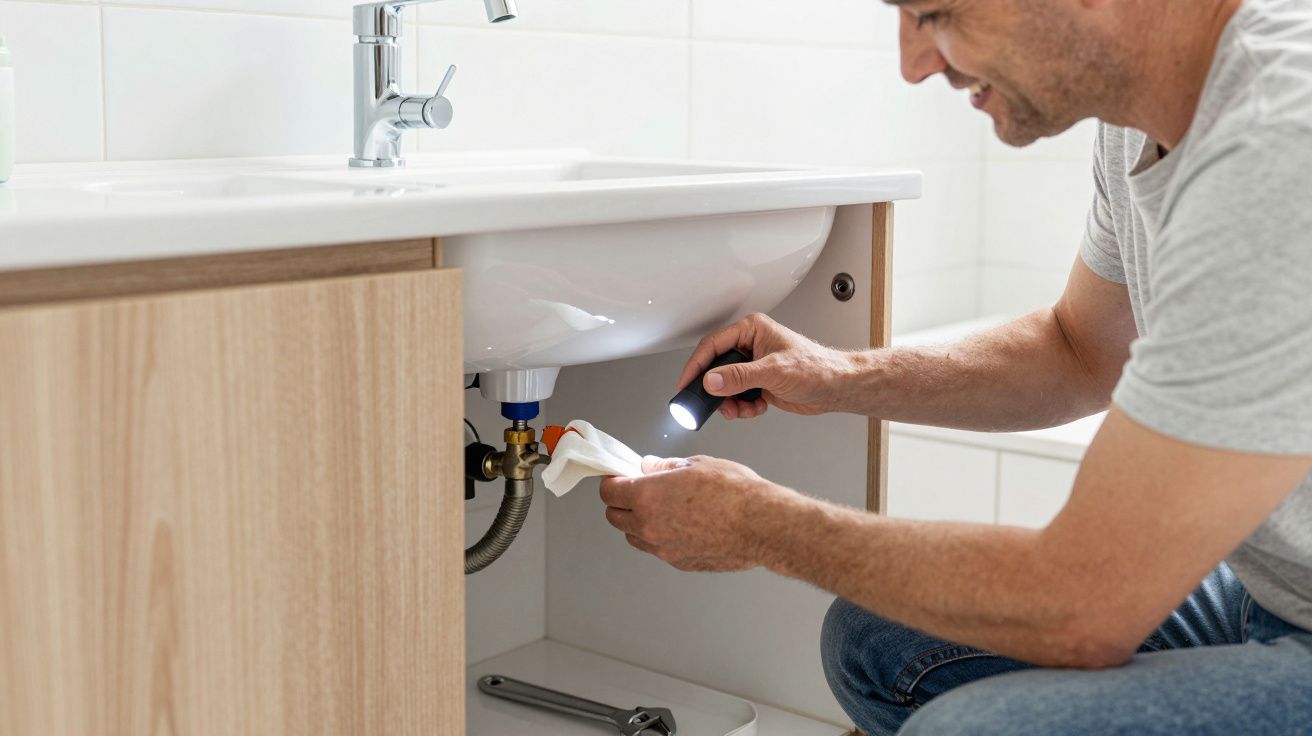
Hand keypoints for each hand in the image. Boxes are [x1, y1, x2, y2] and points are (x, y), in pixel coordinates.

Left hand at [599, 455, 789, 571]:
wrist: (761, 524)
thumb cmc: (734, 492)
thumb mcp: (695, 465)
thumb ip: (664, 468)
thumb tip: (649, 467)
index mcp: (647, 497)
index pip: (609, 491)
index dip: (612, 480)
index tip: (619, 476)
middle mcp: (649, 527)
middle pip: (615, 517)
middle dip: (620, 502)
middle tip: (637, 489)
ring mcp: (663, 549)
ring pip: (634, 536)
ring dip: (637, 522)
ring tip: (661, 507)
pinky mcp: (680, 562)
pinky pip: (658, 549)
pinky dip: (659, 537)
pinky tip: (680, 523)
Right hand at [676, 313, 854, 419]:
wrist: (837, 388)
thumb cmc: (817, 368)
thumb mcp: (773, 371)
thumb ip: (739, 377)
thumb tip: (711, 381)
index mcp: (752, 330)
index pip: (712, 345)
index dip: (696, 365)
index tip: (686, 383)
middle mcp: (751, 345)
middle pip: (716, 367)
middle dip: (716, 389)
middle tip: (712, 403)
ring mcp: (754, 365)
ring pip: (726, 385)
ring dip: (730, 402)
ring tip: (740, 409)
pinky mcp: (759, 382)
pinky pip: (738, 396)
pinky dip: (743, 407)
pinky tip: (756, 408)